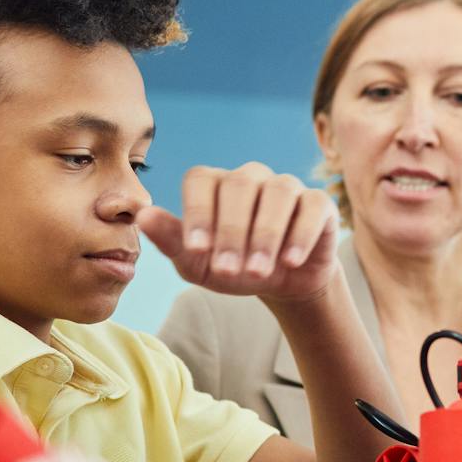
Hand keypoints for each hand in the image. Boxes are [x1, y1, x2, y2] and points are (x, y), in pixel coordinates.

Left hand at [138, 164, 338, 302]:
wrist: (282, 283)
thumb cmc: (233, 267)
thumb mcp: (198, 263)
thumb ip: (172, 241)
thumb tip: (142, 216)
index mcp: (215, 184)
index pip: (201, 181)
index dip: (197, 212)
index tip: (195, 248)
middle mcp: (250, 177)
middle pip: (239, 186)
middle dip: (231, 232)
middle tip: (227, 271)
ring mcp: (287, 186)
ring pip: (277, 193)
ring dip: (265, 236)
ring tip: (257, 272)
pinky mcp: (318, 203)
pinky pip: (312, 207)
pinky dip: (300, 234)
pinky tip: (289, 261)